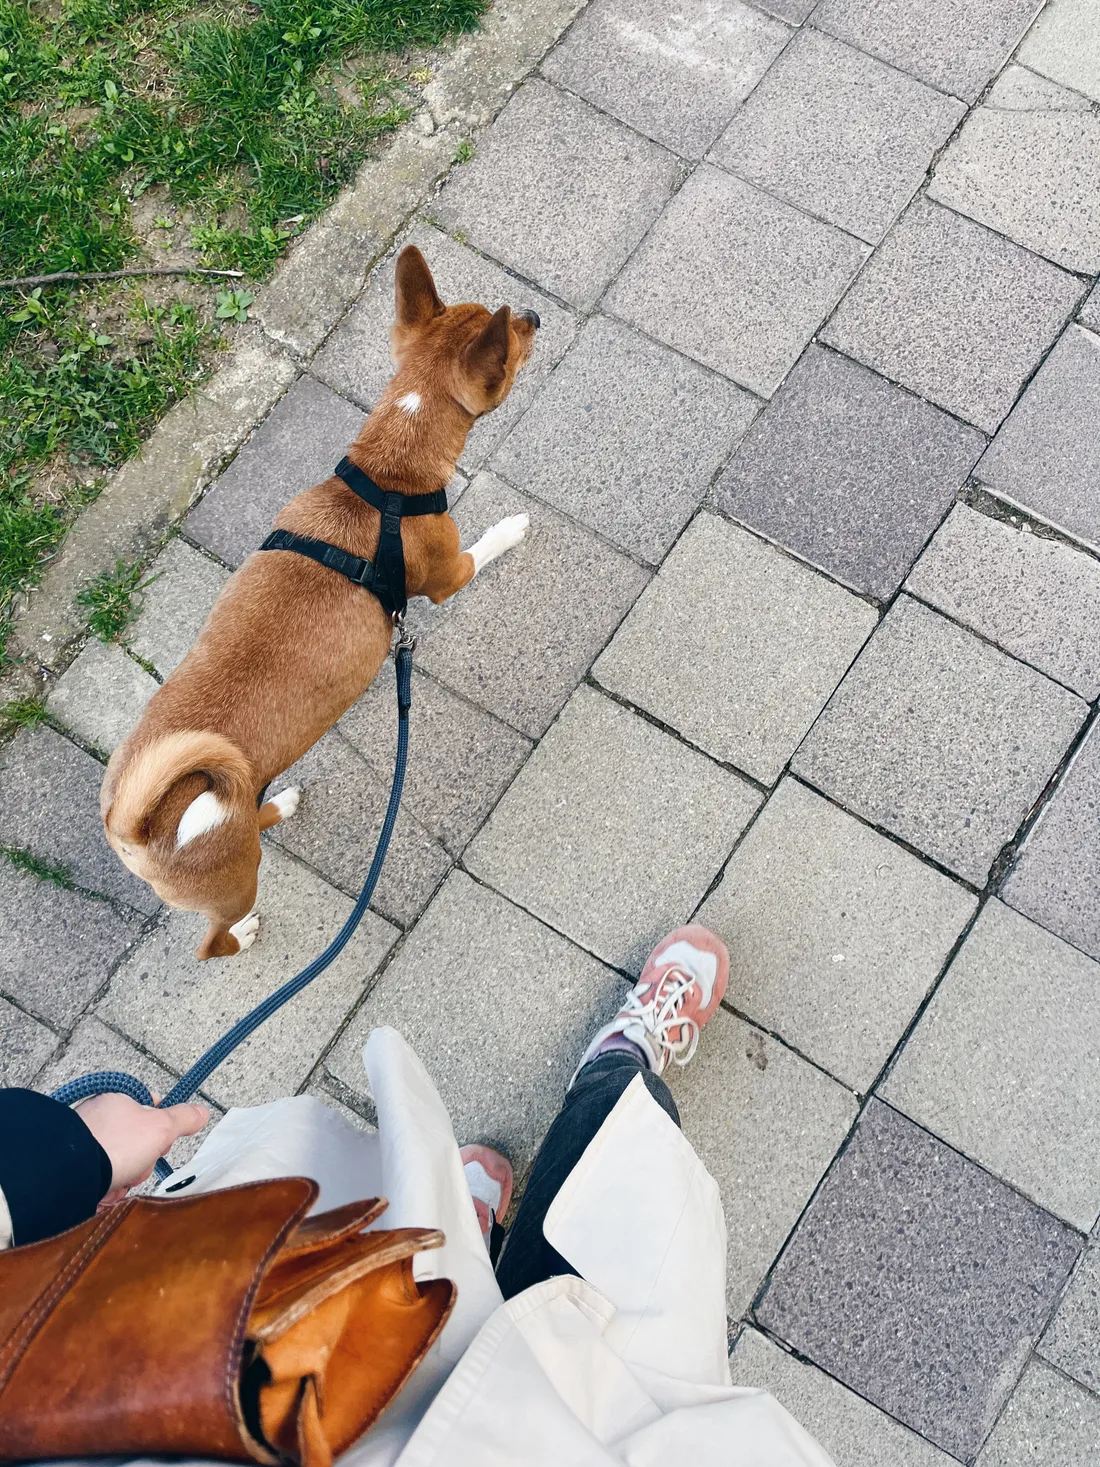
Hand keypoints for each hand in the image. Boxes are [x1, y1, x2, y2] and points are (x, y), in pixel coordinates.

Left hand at [75, 1093, 208, 1199]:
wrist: (69, 1175)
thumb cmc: (117, 1145)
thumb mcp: (161, 1128)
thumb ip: (184, 1118)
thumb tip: (203, 1112)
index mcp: (116, 1101)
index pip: (148, 1108)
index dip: (161, 1128)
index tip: (160, 1143)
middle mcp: (95, 1117)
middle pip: (134, 1141)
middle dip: (141, 1160)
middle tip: (138, 1167)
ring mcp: (79, 1143)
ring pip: (117, 1162)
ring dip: (124, 1178)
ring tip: (118, 1184)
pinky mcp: (68, 1167)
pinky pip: (97, 1177)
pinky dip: (104, 1188)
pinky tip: (105, 1194)